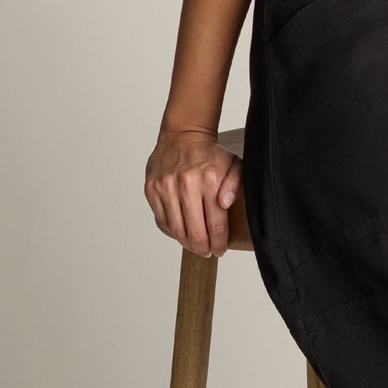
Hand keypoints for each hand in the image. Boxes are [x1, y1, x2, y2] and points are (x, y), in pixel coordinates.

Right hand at [145, 126, 242, 257]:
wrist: (183, 135)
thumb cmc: (210, 154)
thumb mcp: (234, 164)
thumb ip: (236, 185)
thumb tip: (226, 204)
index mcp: (209, 179)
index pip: (215, 224)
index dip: (219, 243)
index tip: (220, 249)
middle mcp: (186, 183)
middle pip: (195, 232)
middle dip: (203, 248)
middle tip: (208, 252)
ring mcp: (166, 186)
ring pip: (176, 230)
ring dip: (187, 243)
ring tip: (195, 245)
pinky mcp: (152, 189)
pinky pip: (162, 220)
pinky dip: (171, 231)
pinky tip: (181, 232)